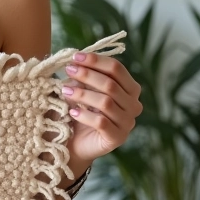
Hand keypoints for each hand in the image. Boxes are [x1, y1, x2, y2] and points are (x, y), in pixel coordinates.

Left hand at [61, 52, 142, 167]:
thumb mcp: (82, 89)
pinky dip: (85, 115)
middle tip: (68, 70)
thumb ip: (83, 76)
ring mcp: (127, 123)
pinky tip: (72, 112)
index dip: (96, 61)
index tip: (75, 57)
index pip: (117, 68)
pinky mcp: (117, 138)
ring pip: (106, 102)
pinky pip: (102, 122)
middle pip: (111, 84)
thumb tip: (75, 61)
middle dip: (87, 75)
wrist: (75, 142)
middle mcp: (133, 105)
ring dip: (83, 94)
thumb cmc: (79, 111)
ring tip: (65, 92)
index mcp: (129, 88)